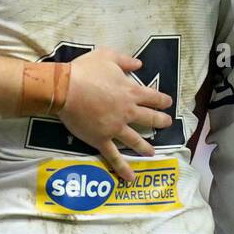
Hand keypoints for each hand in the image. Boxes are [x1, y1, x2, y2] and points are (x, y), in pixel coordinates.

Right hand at [59, 49, 172, 182]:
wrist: (65, 89)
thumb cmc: (85, 71)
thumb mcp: (107, 56)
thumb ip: (125, 60)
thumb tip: (139, 64)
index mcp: (131, 92)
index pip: (153, 97)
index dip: (163, 100)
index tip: (168, 103)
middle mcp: (128, 112)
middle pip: (150, 119)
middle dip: (161, 121)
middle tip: (166, 124)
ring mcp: (116, 128)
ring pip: (136, 140)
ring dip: (146, 147)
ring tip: (152, 152)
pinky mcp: (101, 139)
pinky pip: (114, 156)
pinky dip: (122, 167)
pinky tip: (130, 177)